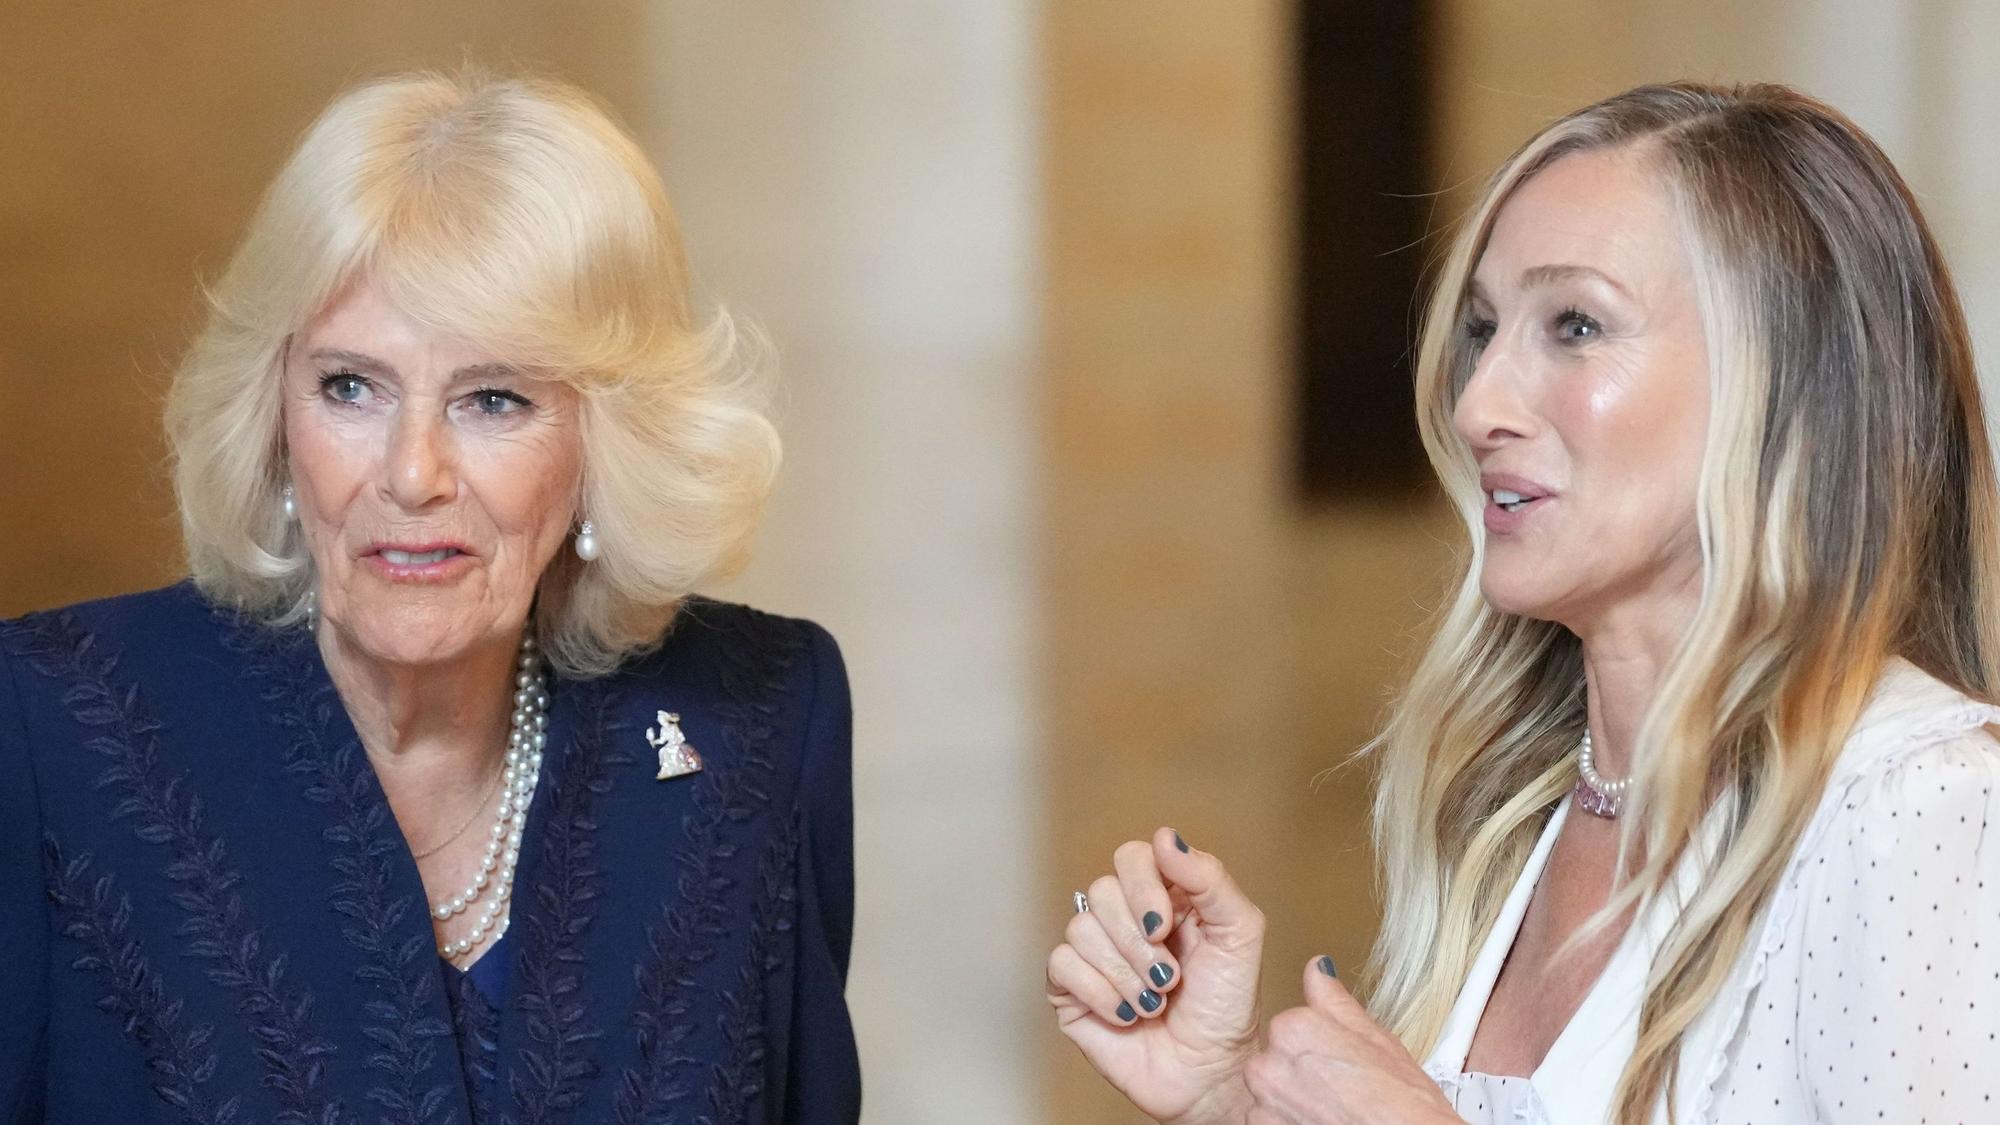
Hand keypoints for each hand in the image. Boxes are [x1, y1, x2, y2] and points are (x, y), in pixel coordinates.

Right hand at [1046, 828, 1265, 1123]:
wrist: (1208, 1072)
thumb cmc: (1227, 1005)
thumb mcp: (1239, 933)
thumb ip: (1209, 879)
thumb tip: (1166, 836)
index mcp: (1163, 895)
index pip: (1132, 858)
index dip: (1144, 888)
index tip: (1167, 926)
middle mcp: (1124, 918)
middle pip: (1102, 892)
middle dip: (1140, 943)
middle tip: (1169, 976)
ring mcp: (1094, 952)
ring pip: (1081, 929)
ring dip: (1126, 974)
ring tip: (1154, 1002)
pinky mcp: (1069, 988)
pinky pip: (1061, 965)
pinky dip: (1101, 993)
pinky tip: (1127, 1015)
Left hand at [1242, 958, 1457, 1123]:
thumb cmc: (1401, 1104)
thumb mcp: (1375, 1040)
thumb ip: (1334, 1001)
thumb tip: (1317, 967)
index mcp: (1293, 1029)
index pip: (1291, 1026)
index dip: (1321, 1047)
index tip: (1341, 1064)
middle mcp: (1268, 1065)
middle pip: (1275, 1059)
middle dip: (1301, 1073)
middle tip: (1340, 1091)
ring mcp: (1261, 1105)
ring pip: (1269, 1094)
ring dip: (1291, 1101)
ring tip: (1331, 1112)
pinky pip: (1268, 1121)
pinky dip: (1287, 1124)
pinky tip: (1319, 1124)